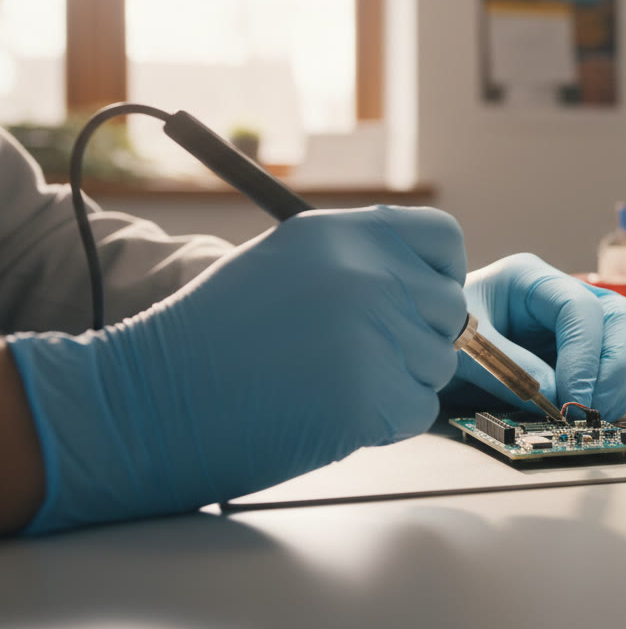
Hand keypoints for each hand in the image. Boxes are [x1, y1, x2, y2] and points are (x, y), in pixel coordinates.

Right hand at [6, 206, 467, 533]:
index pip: (443, 240)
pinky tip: (331, 413)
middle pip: (448, 308)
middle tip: (362, 355)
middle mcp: (366, 275)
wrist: (146, 403)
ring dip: (399, 381)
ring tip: (330, 382)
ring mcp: (373, 336)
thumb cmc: (212, 339)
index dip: (437, 274)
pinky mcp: (372, 398)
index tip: (417, 299)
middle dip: (417, 337)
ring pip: (437, 364)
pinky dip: (386, 423)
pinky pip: (418, 411)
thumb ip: (358, 263)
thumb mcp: (285, 263)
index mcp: (344, 233)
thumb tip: (426, 284)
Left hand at [442, 254, 625, 420]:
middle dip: (618, 367)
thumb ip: (504, 365)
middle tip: (593, 410)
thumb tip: (552, 394)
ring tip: (592, 418)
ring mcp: (579, 324)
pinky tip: (591, 416)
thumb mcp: (461, 346)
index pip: (580, 308)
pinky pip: (621, 371)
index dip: (584, 354)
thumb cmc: (440, 336)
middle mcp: (563, 296)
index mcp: (530, 279)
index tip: (571, 398)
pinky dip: (617, 396)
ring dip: (622, 385)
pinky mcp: (584, 354)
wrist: (428, 351)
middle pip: (622, 318)